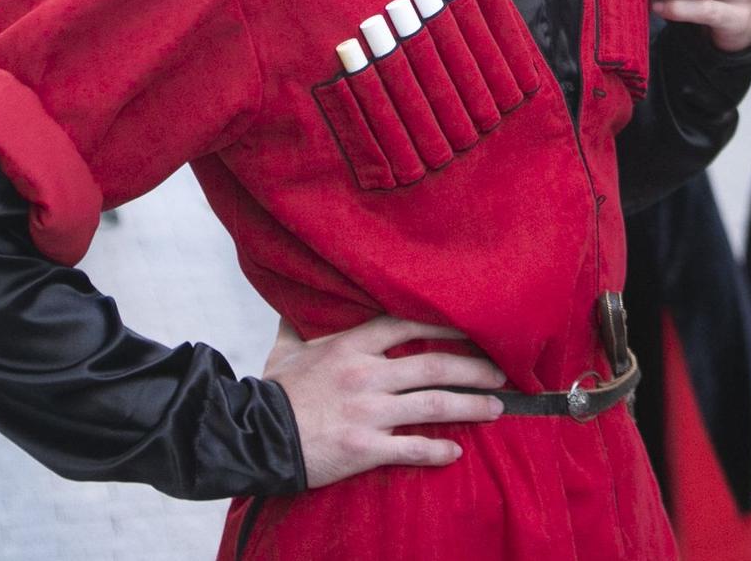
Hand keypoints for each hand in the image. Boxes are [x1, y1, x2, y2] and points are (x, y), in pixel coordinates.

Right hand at [263, 315, 505, 489]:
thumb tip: (299, 296)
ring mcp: (368, 413)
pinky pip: (411, 449)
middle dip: (474, 368)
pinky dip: (437, 451)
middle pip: (435, 365)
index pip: (409, 324)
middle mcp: (366, 375)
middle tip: (501, 373)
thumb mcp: (286, 349)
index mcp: (351, 346)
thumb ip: (300, 322)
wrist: (250, 439)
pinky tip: (455, 454)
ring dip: (470, 407)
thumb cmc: (270, 393)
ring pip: (434, 405)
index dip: (446, 325)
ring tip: (496, 408)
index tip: (475, 327)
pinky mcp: (364, 447)